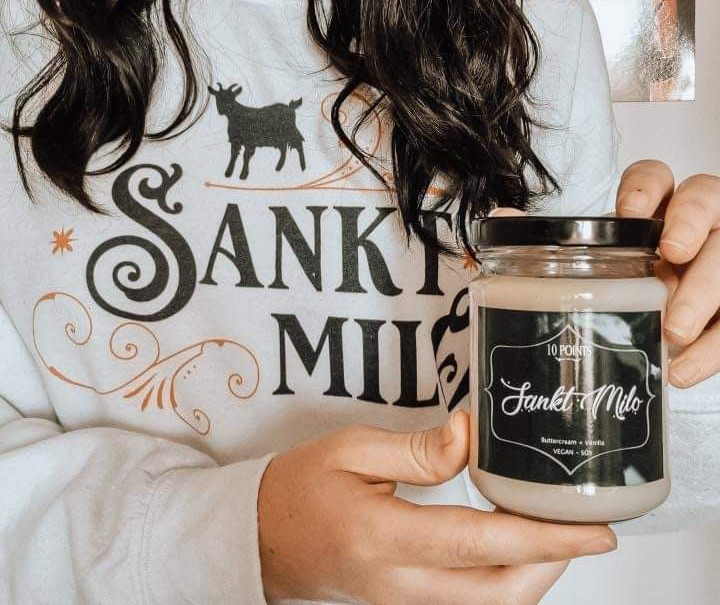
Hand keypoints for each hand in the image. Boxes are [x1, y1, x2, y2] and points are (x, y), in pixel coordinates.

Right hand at [257, 410, 616, 604]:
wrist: (262, 537)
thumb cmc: (301, 486)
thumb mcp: (350, 447)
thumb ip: (416, 447)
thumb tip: (472, 435)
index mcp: (384, 538)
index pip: (481, 544)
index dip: (546, 539)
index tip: (595, 530)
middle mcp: (400, 585)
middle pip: (500, 595)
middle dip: (554, 564)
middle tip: (582, 524)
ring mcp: (403, 603)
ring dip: (532, 573)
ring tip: (552, 528)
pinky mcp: (405, 604)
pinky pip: (469, 603)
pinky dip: (503, 579)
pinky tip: (511, 544)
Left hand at [490, 159, 719, 388]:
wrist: (667, 328)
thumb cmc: (625, 282)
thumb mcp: (593, 261)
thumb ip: (550, 238)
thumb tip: (500, 215)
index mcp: (655, 208)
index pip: (658, 176)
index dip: (647, 187)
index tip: (629, 213)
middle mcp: (695, 225)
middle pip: (707, 203)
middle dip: (692, 227)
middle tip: (672, 257)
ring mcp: (719, 260)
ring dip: (705, 294)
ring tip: (672, 332)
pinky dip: (712, 350)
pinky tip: (682, 371)